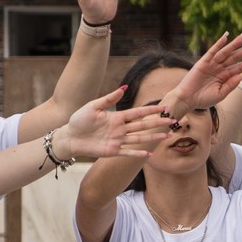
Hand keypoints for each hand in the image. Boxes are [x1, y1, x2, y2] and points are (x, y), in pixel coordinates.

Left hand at [52, 89, 169, 159]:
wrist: (69, 137)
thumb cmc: (78, 120)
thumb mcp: (93, 106)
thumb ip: (109, 99)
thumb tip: (124, 88)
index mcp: (117, 117)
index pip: (138, 113)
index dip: (151, 110)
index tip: (163, 107)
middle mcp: (120, 129)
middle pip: (143, 125)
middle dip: (158, 123)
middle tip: (173, 121)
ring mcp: (118, 140)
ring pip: (139, 139)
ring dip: (153, 138)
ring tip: (167, 136)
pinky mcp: (113, 151)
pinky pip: (128, 152)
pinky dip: (138, 153)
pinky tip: (149, 154)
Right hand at [160, 33, 241, 117]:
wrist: (188, 100)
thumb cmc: (204, 99)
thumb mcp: (221, 94)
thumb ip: (231, 85)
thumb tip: (241, 76)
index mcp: (227, 77)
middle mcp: (221, 69)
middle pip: (236, 57)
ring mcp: (212, 65)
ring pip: (226, 52)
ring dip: (234, 44)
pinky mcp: (203, 62)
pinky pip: (212, 52)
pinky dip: (218, 44)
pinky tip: (225, 37)